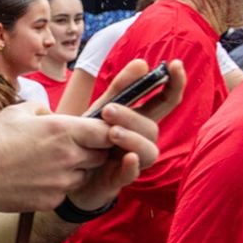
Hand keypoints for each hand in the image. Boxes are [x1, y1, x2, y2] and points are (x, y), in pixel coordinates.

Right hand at [0, 104, 115, 212]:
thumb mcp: (16, 112)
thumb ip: (43, 110)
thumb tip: (53, 115)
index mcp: (63, 130)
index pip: (106, 131)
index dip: (107, 131)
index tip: (99, 131)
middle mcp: (69, 156)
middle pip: (101, 155)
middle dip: (93, 150)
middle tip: (71, 146)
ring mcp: (62, 182)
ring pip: (85, 175)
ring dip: (76, 169)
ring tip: (50, 163)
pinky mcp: (53, 200)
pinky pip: (66, 191)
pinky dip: (57, 185)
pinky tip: (36, 179)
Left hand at [66, 59, 187, 211]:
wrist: (68, 170)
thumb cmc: (90, 137)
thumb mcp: (101, 109)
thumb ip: (120, 88)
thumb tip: (142, 62)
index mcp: (140, 119)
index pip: (166, 101)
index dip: (175, 83)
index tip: (174, 64)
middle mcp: (142, 140)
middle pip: (152, 126)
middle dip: (132, 116)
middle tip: (107, 110)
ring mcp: (133, 160)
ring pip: (148, 151)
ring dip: (132, 139)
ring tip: (111, 133)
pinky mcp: (120, 179)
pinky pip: (132, 173)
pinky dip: (132, 166)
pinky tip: (127, 158)